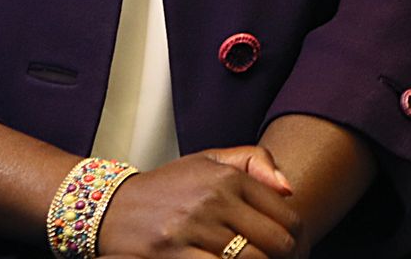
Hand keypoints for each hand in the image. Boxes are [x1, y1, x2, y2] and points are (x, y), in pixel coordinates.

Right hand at [94, 149, 302, 258]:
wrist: (112, 208)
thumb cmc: (168, 189)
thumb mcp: (209, 162)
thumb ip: (254, 162)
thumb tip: (288, 189)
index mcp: (227, 177)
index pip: (286, 215)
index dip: (298, 240)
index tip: (295, 252)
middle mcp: (213, 199)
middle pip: (275, 243)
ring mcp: (193, 228)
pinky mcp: (173, 254)